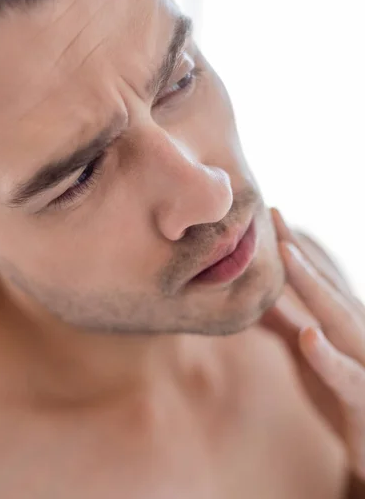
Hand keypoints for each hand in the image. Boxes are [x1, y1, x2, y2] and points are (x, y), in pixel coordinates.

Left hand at [262, 208, 364, 486]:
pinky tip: (309, 335)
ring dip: (313, 285)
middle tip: (273, 215)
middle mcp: (357, 330)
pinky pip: (346, 374)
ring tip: (287, 255)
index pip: (315, 275)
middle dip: (298, 249)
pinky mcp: (363, 395)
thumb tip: (252, 298)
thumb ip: (285, 326)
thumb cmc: (342, 394)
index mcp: (342, 320)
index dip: (292, 244)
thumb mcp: (307, 355)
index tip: (267, 212)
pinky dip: (326, 355)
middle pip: (325, 284)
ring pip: (339, 316)